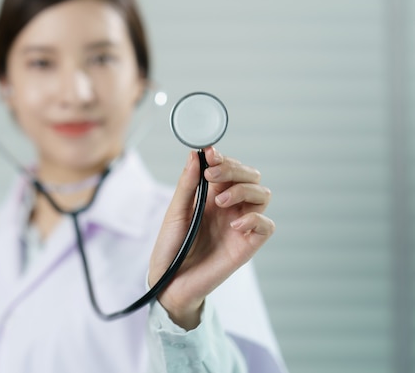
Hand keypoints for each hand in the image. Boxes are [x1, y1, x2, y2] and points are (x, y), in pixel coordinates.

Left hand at [148, 147, 274, 328]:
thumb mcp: (175, 212)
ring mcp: (240, 224)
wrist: (169, 282)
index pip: (229, 168)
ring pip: (262, 194)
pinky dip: (254, 219)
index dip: (224, 158)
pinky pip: (266, 225)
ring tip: (220, 202)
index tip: (211, 154)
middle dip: (234, 169)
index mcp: (211, 196)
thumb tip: (195, 155)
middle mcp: (230, 207)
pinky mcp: (247, 245)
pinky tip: (234, 225)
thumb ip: (187, 184)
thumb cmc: (171, 247)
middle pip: (251, 176)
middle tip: (213, 175)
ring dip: (243, 191)